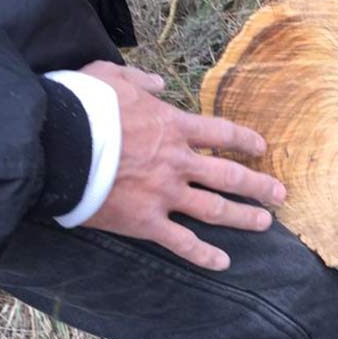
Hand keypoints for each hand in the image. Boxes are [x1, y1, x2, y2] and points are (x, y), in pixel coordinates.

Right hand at [79, 61, 285, 270]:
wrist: (57, 144)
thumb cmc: (83, 106)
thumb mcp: (112, 76)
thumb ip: (140, 80)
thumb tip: (159, 82)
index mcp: (173, 127)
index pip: (221, 134)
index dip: (245, 141)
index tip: (261, 149)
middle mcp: (178, 162)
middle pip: (229, 176)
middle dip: (258, 185)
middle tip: (280, 195)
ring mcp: (165, 194)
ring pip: (215, 210)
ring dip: (243, 217)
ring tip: (265, 223)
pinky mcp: (146, 222)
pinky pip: (181, 242)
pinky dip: (203, 254)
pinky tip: (223, 262)